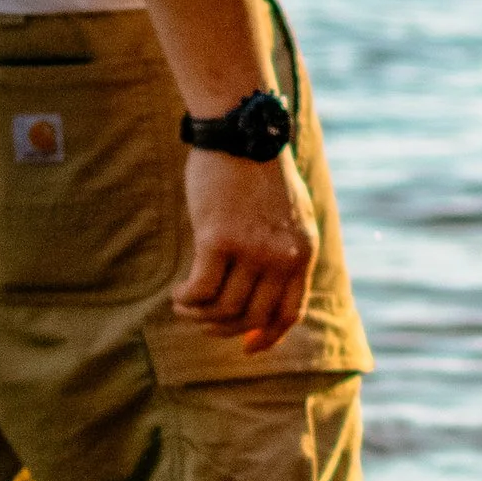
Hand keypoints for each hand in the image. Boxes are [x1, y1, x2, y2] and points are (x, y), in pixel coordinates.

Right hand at [172, 145, 317, 353]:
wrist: (241, 134)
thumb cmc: (259, 172)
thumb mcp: (290, 215)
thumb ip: (284, 251)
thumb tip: (264, 289)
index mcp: (303, 253)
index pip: (289, 313)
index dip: (267, 337)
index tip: (246, 347)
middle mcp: (282, 257)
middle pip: (251, 316)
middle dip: (223, 329)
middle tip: (201, 322)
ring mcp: (252, 250)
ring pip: (223, 308)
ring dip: (199, 316)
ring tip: (184, 306)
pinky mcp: (218, 239)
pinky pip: (201, 291)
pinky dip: (187, 301)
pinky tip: (178, 296)